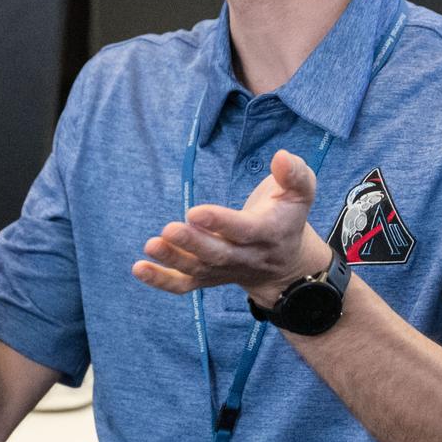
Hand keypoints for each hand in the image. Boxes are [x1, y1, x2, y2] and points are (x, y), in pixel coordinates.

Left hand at [133, 150, 328, 302]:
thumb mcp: (302, 193)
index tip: (195, 211)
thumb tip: (281, 157)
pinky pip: (185, 285)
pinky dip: (162, 281)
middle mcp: (246, 257)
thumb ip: (294, 174)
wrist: (286, 265)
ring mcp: (225, 271)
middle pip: (218, 255)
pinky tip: (139, 268)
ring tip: (151, 246)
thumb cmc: (287, 217)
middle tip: (170, 229)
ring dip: (173, 260)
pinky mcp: (208, 278)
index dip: (220, 223)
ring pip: (198, 270)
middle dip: (193, 243)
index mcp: (268, 234)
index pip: (243, 230)